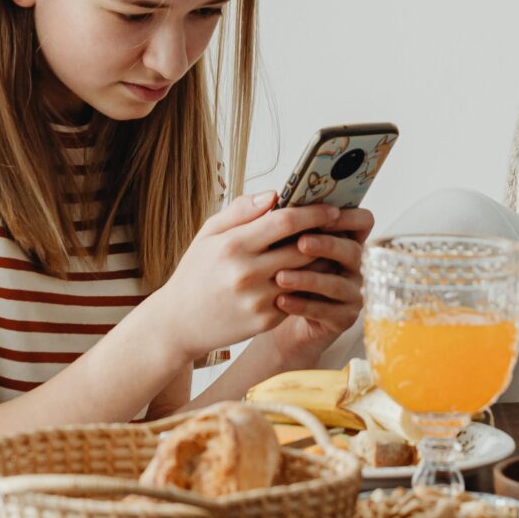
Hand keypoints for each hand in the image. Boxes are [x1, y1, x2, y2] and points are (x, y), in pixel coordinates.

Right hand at [151, 194, 369, 359]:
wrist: (179, 323)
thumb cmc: (195, 272)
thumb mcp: (208, 234)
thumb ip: (241, 210)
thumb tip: (275, 194)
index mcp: (233, 245)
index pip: (285, 221)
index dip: (313, 213)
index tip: (331, 208)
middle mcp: (247, 272)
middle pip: (303, 248)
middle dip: (325, 235)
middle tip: (339, 227)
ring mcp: (258, 299)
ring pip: (307, 274)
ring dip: (322, 260)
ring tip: (330, 248)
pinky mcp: (266, 321)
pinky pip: (299, 296)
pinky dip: (309, 284)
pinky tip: (313, 274)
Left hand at [263, 207, 372, 364]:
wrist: (273, 312)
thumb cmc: (277, 269)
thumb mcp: (273, 242)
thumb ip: (273, 218)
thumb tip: (273, 195)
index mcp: (342, 238)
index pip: (363, 221)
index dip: (348, 217)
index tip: (323, 214)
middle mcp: (352, 264)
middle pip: (353, 250)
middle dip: (327, 245)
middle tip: (300, 243)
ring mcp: (350, 292)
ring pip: (338, 283)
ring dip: (309, 279)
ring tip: (280, 277)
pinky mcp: (342, 317)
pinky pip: (326, 311)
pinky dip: (302, 305)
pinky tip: (281, 300)